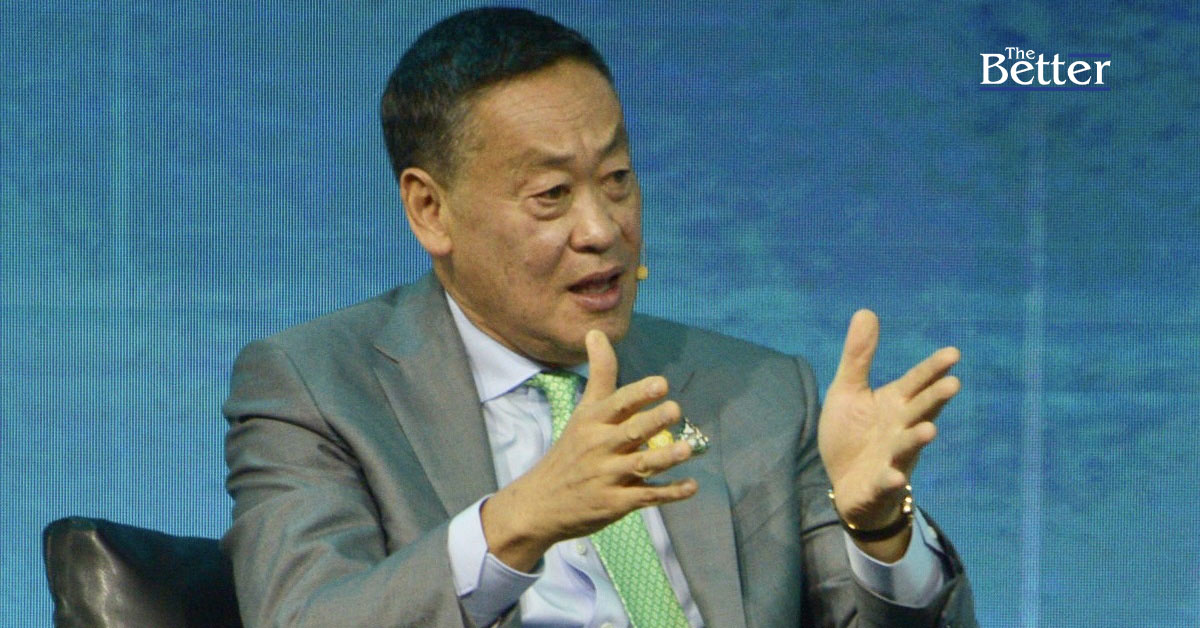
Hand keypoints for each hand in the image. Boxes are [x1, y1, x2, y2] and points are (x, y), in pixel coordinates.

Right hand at [481, 329, 697, 570]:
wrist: (541, 502)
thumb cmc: (570, 451)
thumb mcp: (582, 412)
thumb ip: (599, 373)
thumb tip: (596, 332)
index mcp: (593, 422)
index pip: (618, 403)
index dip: (639, 394)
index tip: (661, 384)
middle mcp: (601, 447)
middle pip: (631, 432)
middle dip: (653, 421)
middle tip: (675, 410)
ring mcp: (608, 477)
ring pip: (642, 465)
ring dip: (665, 457)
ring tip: (687, 449)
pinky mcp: (616, 503)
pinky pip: (647, 497)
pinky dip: (670, 493)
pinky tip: (692, 486)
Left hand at [818, 310, 959, 557]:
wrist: (845, 484)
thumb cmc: (852, 434)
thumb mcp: (848, 390)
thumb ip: (859, 356)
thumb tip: (866, 311)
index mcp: (895, 403)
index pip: (917, 382)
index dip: (933, 369)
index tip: (953, 353)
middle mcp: (900, 427)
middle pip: (920, 410)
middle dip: (935, 399)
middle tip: (954, 384)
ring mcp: (893, 456)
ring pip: (908, 445)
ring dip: (918, 438)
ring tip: (930, 430)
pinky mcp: (879, 483)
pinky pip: (887, 481)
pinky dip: (891, 479)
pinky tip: (896, 475)